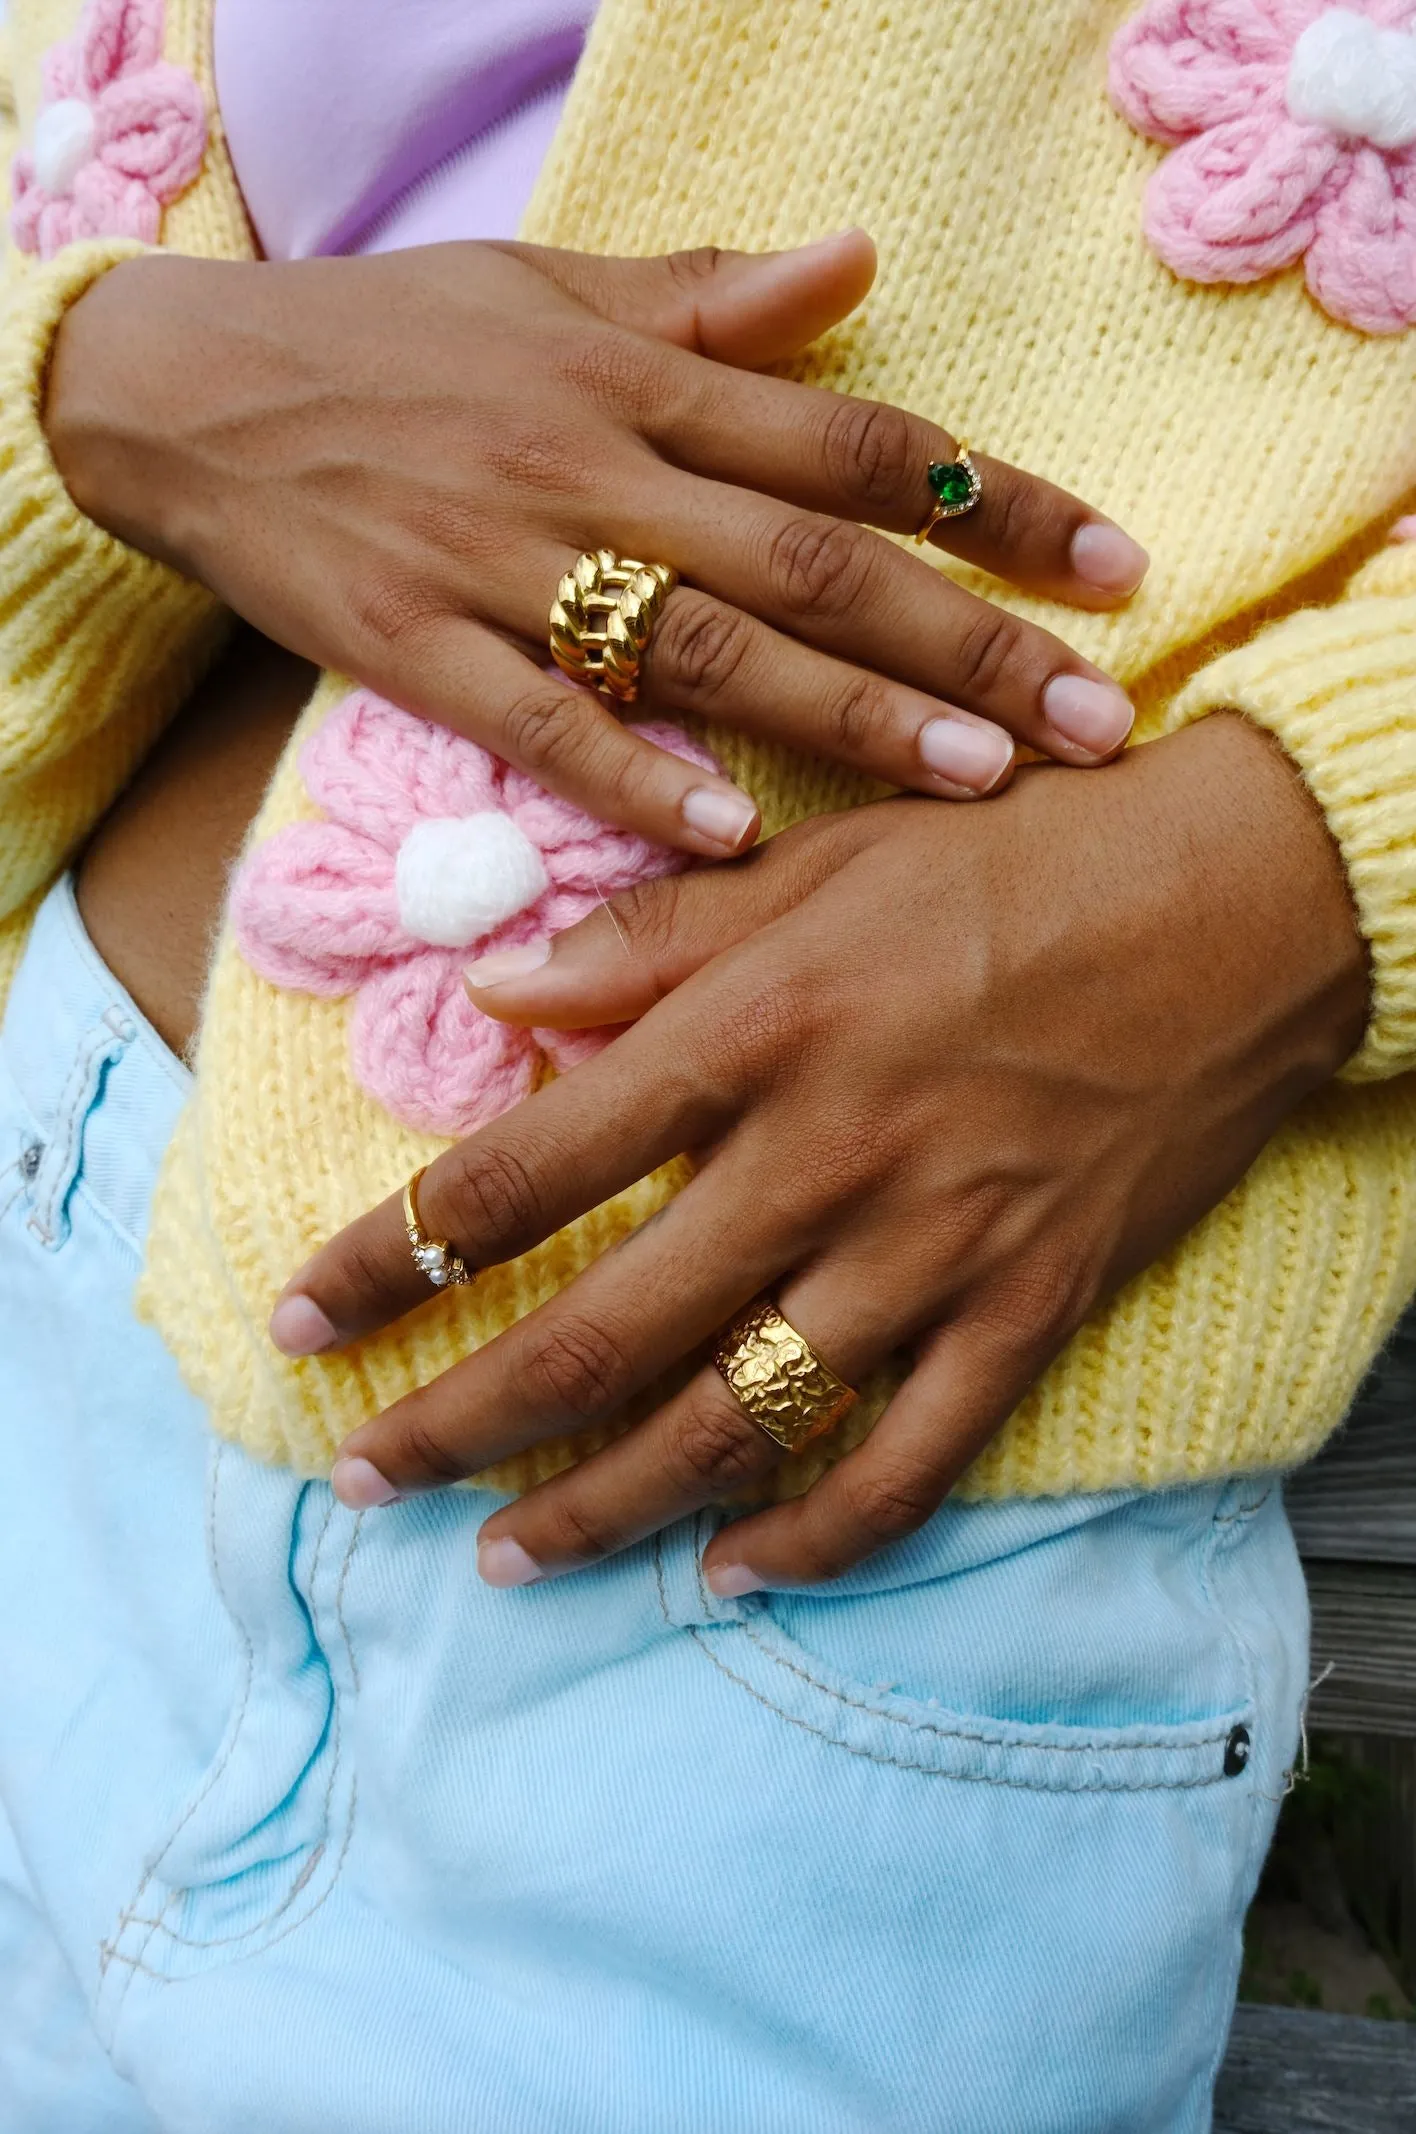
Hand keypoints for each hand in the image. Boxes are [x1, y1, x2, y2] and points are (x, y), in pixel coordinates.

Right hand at [46, 235, 1144, 855]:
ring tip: (969, 781)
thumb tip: (855, 263)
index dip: (999, 503)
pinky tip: (730, 835)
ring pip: (700, 645)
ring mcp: (499, 558)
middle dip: (966, 641)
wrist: (184, 385)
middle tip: (1090, 720)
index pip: (860, 442)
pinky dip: (634, 776)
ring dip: (841, 715)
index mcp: (641, 377)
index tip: (1116, 567)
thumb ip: (708, 299)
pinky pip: (537, 721)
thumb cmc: (387, 338)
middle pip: (814, 561)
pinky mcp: (409, 643)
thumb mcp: (548, 286)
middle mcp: (592, 463)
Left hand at [269, 714, 1365, 1588]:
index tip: (304, 1321)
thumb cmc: (1021, 858)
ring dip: (606, 1507)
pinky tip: (730, 1574)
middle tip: (365, 1482)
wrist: (1249, 898)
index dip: (394, 1259)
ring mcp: (936, 1245)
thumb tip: (490, 989)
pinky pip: (914, 1461)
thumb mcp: (822, 858)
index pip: (525, 1170)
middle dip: (461, 1424)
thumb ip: (650, 937)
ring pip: (739, 1421)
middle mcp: (828, 1152)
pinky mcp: (1032, 1304)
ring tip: (507, 1560)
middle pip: (602, 1331)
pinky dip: (818, 1535)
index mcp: (756, 1026)